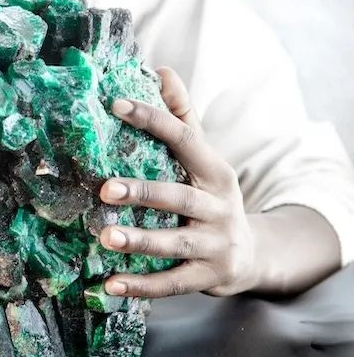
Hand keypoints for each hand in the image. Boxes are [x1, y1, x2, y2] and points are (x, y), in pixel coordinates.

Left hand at [98, 67, 258, 297]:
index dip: (151, 119)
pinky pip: (171, 284)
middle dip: (143, 193)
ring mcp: (215, 245)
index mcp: (215, 171)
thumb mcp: (204, 159)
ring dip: (139, 241)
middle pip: (179, 197)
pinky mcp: (208, 277)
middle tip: (105, 188)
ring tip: (105, 235)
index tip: (114, 104)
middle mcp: (218, 207)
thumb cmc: (211, 197)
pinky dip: (141, 286)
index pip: (184, 138)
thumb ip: (183, 118)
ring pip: (174, 244)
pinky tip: (110, 284)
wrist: (252, 255)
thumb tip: (161, 70)